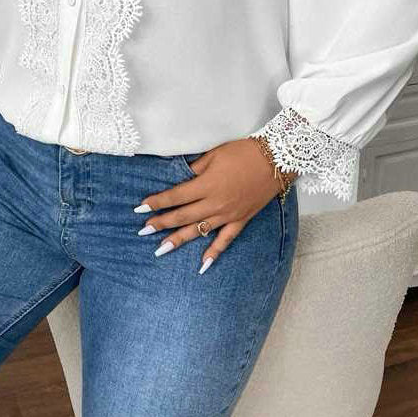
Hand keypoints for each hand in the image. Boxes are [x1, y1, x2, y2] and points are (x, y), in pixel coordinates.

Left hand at [136, 138, 291, 273]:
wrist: (276, 160)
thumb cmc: (243, 152)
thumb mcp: (214, 154)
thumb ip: (195, 168)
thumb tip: (181, 177)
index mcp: (206, 184)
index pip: (175, 196)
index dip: (157, 203)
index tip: (140, 208)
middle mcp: (214, 203)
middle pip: (182, 216)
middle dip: (161, 223)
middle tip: (143, 231)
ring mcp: (228, 214)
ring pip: (199, 230)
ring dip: (179, 240)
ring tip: (161, 249)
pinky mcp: (241, 220)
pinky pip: (225, 240)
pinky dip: (214, 252)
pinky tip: (203, 264)